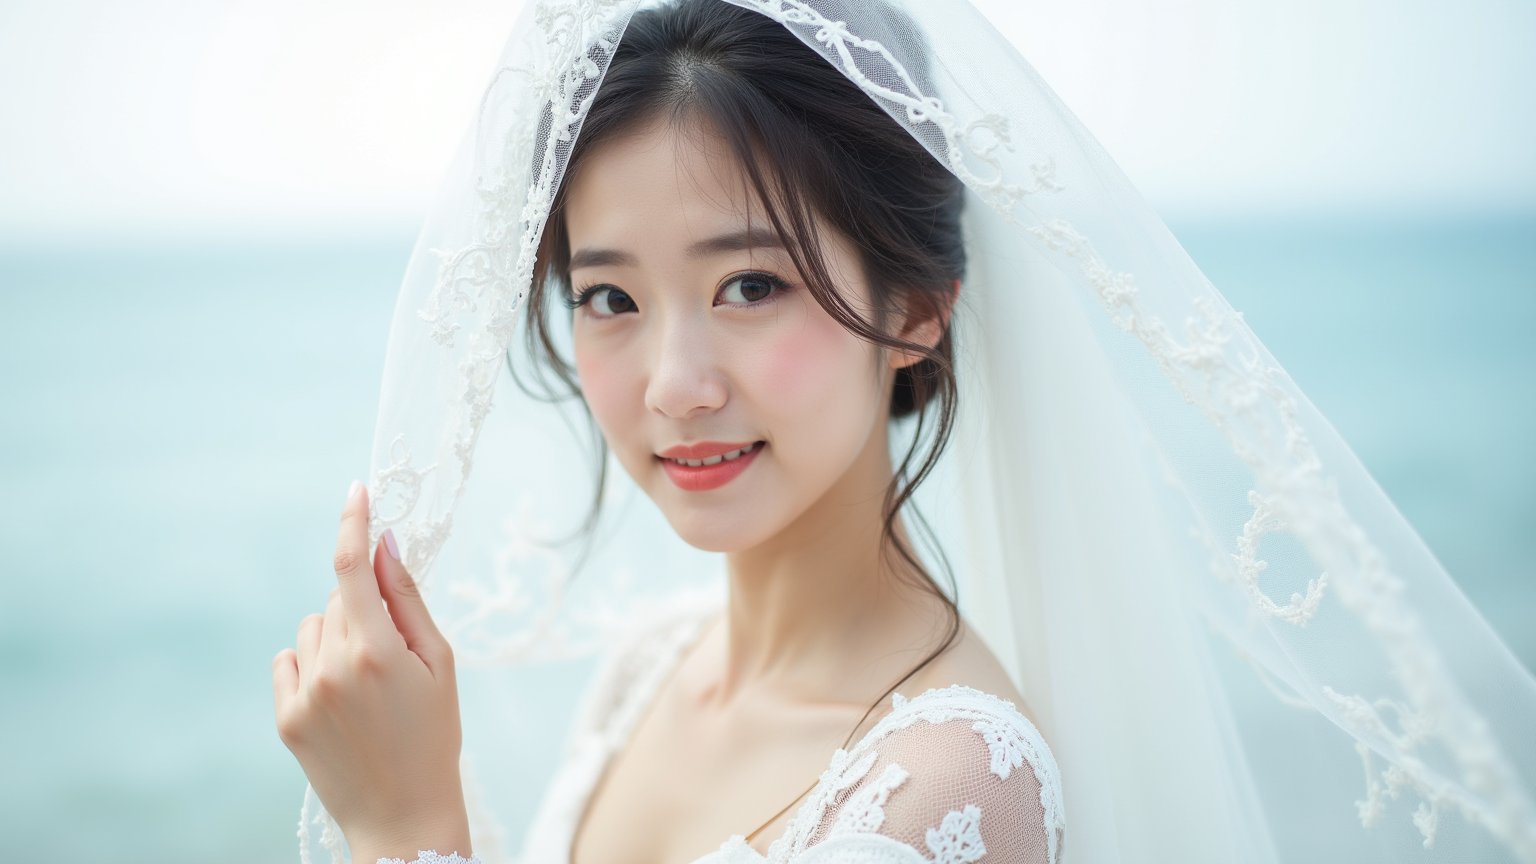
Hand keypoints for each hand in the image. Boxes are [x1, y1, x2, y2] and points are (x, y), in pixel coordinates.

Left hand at [273, 481, 470, 860]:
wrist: (404, 816)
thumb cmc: (435, 737)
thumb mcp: (440, 664)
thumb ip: (408, 600)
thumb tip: (386, 545)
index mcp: (377, 650)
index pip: (352, 566)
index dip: (353, 521)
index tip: (357, 491)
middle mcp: (333, 667)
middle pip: (339, 597)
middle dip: (364, 604)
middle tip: (394, 648)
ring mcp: (304, 694)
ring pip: (313, 626)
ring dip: (336, 634)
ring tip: (366, 679)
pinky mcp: (286, 717)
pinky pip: (289, 659)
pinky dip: (311, 663)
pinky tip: (339, 696)